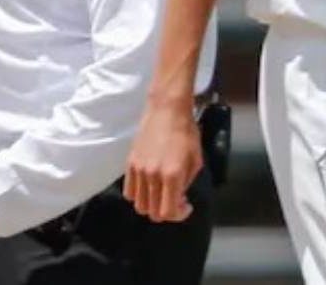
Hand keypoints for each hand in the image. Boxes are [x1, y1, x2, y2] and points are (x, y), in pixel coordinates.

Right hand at [123, 96, 199, 222]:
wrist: (167, 109)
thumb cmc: (186, 132)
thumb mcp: (196, 159)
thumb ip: (187, 182)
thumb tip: (179, 196)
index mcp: (172, 175)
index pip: (168, 212)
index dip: (178, 215)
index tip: (185, 206)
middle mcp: (153, 175)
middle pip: (153, 212)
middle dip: (166, 212)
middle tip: (175, 200)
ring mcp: (139, 169)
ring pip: (139, 205)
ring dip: (151, 205)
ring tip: (161, 194)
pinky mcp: (130, 162)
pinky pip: (128, 191)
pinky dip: (138, 195)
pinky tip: (149, 186)